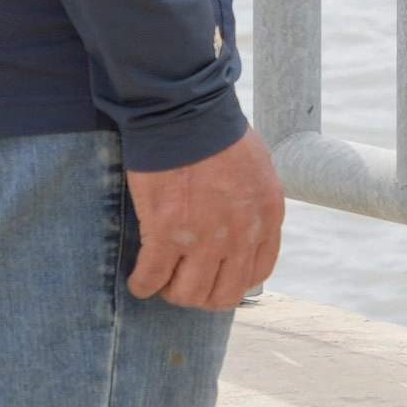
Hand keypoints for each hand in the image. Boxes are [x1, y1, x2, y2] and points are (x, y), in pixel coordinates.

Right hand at [126, 126, 283, 310]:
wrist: (186, 112)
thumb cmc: (218, 134)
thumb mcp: (258, 171)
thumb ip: (253, 206)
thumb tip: (240, 231)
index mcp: (268, 215)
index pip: (256, 274)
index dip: (231, 281)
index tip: (214, 275)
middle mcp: (242, 233)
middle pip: (222, 294)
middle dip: (201, 293)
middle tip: (183, 280)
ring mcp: (204, 237)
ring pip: (187, 294)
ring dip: (171, 291)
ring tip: (162, 277)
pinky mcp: (166, 234)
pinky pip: (150, 279)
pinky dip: (141, 283)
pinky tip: (138, 276)